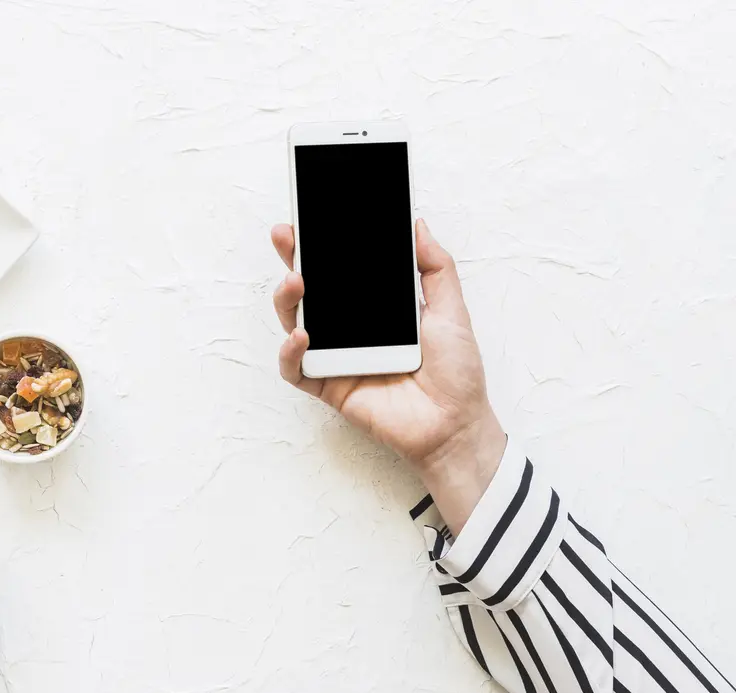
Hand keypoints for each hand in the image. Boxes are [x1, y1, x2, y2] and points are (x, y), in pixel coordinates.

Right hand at [271, 219, 505, 532]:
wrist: (456, 424)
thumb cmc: (456, 373)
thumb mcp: (451, 310)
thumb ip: (435, 267)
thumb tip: (418, 224)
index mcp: (374, 308)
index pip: (340, 271)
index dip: (322, 246)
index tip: (312, 218)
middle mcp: (349, 330)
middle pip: (309, 291)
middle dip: (292, 260)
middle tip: (286, 235)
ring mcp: (335, 358)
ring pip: (293, 324)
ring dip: (287, 300)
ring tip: (296, 281)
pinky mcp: (327, 387)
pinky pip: (295, 369)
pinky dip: (290, 352)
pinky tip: (302, 336)